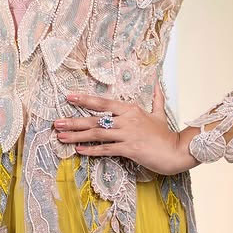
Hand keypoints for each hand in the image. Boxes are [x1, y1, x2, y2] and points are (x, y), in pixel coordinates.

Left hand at [53, 76, 199, 175]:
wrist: (177, 150)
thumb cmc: (165, 134)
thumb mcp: (159, 113)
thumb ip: (156, 98)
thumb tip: (157, 82)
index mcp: (130, 109)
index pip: (103, 102)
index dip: (85, 99)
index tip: (69, 97)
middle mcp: (126, 120)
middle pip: (95, 119)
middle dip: (73, 121)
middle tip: (56, 123)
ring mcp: (127, 134)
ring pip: (97, 134)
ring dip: (77, 136)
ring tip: (61, 137)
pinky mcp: (129, 149)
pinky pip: (106, 149)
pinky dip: (92, 150)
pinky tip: (79, 151)